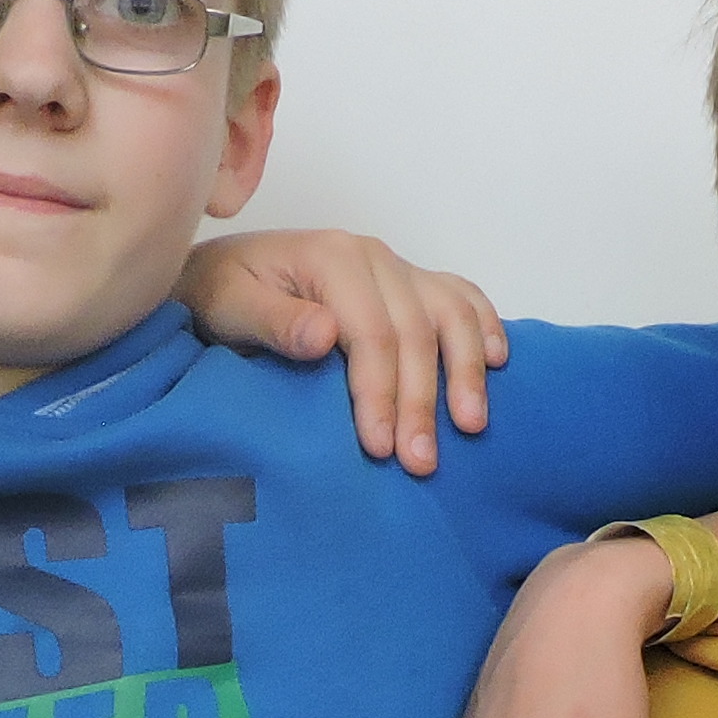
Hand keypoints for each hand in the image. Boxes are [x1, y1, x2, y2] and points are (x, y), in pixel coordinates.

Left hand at [180, 231, 505, 472]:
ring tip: (471, 426)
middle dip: (422, 401)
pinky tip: (498, 362)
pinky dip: (485, 326)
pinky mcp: (409, 282)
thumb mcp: (228, 306)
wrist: (219, 275)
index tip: (379, 448)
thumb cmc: (221, 296)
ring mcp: (396, 267)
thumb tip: (325, 334)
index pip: (371, 332)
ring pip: (450, 314)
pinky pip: (460, 297)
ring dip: (466, 371)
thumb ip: (274, 321)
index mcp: (331, 257)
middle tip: (421, 462)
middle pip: (415, 331)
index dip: (380, 392)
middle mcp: (372, 256)